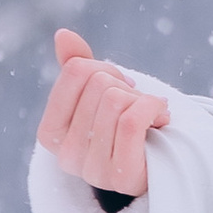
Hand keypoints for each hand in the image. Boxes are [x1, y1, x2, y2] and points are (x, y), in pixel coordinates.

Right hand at [37, 26, 168, 192]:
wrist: (158, 169)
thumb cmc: (122, 129)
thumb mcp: (97, 97)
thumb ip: (77, 67)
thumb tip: (63, 35)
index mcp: (50, 133)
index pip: (75, 71)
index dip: (104, 69)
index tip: (120, 85)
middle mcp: (65, 156)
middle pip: (98, 84)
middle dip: (126, 86)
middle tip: (137, 103)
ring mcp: (92, 171)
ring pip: (115, 101)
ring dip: (143, 100)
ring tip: (150, 113)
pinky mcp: (122, 177)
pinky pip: (132, 122)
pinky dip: (154, 108)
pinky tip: (162, 117)